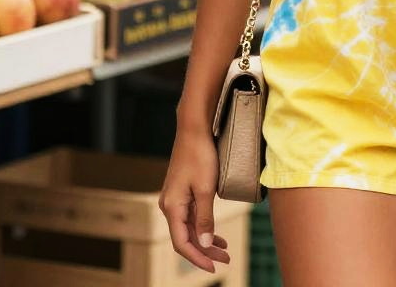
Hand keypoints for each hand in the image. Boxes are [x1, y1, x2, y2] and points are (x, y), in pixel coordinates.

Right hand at [158, 128, 231, 272]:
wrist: (194, 129)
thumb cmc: (200, 155)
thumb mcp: (206, 188)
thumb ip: (205, 217)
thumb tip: (204, 244)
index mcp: (172, 207)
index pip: (182, 243)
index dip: (197, 258)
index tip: (214, 267)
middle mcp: (169, 205)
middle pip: (186, 237)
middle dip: (205, 251)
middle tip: (226, 259)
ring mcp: (175, 198)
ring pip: (189, 227)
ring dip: (205, 239)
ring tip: (224, 249)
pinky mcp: (182, 191)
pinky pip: (191, 215)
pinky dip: (203, 226)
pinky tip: (215, 232)